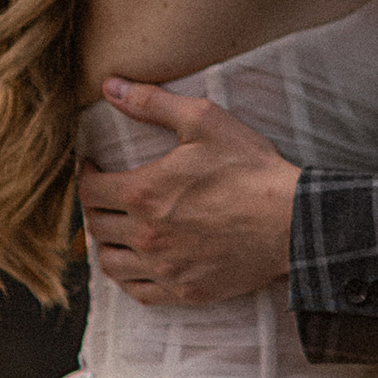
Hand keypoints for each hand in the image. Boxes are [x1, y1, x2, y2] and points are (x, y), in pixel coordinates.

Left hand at [76, 84, 300, 302]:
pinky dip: (129, 277)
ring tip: (118, 229)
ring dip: (106, 244)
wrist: (292, 222)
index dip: (85, 175)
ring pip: (110, 264)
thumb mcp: (203, 121)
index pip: (89, 191)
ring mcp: (165, 268)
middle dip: (95, 207)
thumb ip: (152, 103)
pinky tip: (138, 262)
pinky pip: (138, 292)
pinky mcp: (185, 291)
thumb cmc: (250, 169)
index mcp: (144, 194)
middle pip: (96, 227)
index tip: (93, 166)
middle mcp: (146, 236)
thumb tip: (111, 86)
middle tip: (107, 195)